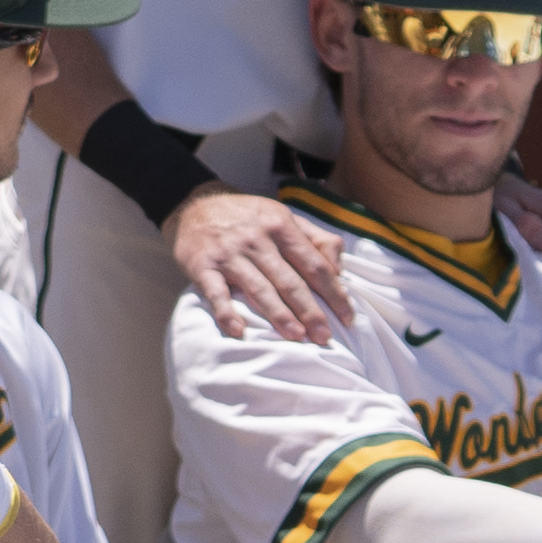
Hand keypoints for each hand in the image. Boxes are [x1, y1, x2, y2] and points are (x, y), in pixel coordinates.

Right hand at [162, 181, 340, 342]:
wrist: (194, 204)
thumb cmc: (247, 216)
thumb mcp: (283, 216)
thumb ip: (316, 238)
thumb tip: (339, 268)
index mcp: (281, 226)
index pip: (315, 264)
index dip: (334, 293)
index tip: (347, 317)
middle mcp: (257, 239)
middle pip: (290, 281)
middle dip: (310, 311)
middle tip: (324, 337)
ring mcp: (229, 254)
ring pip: (259, 288)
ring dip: (279, 315)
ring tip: (296, 336)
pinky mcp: (203, 266)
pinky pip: (216, 292)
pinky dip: (226, 312)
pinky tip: (238, 330)